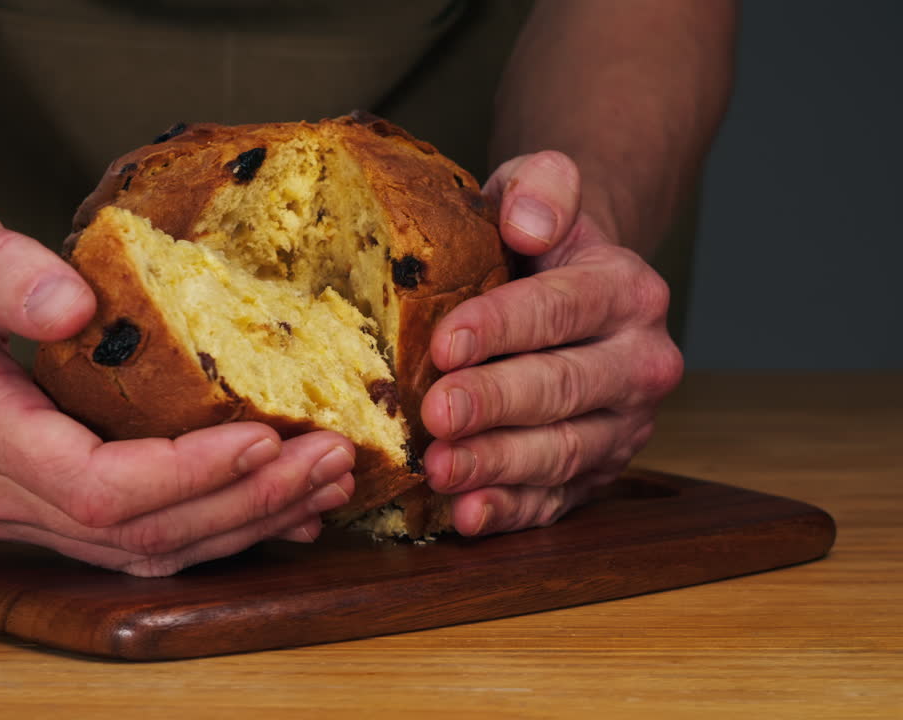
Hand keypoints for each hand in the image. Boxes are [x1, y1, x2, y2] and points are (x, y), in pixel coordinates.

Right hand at [0, 197, 354, 575]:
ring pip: (139, 552)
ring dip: (238, 525)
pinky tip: (265, 509)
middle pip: (136, 535)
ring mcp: (6, 510)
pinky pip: (125, 543)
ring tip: (323, 486)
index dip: (190, 474)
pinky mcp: (26, 505)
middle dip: (244, 505)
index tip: (270, 438)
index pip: (97, 487)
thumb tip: (75, 300)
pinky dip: (203, 530)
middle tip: (331, 461)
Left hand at [420, 151, 682, 535]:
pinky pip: (555, 500)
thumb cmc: (534, 245)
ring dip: (497, 465)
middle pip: (563, 387)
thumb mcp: (538, 190)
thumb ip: (541, 187)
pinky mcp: (597, 473)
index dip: (502, 328)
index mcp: (627, 292)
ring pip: (562, 451)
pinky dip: (510, 511)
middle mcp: (639, 364)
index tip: (445, 343)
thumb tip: (527, 222)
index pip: (561, 310)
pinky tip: (466, 517)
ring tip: (439, 469)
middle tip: (436, 413)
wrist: (569, 292)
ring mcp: (623, 427)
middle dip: (496, 404)